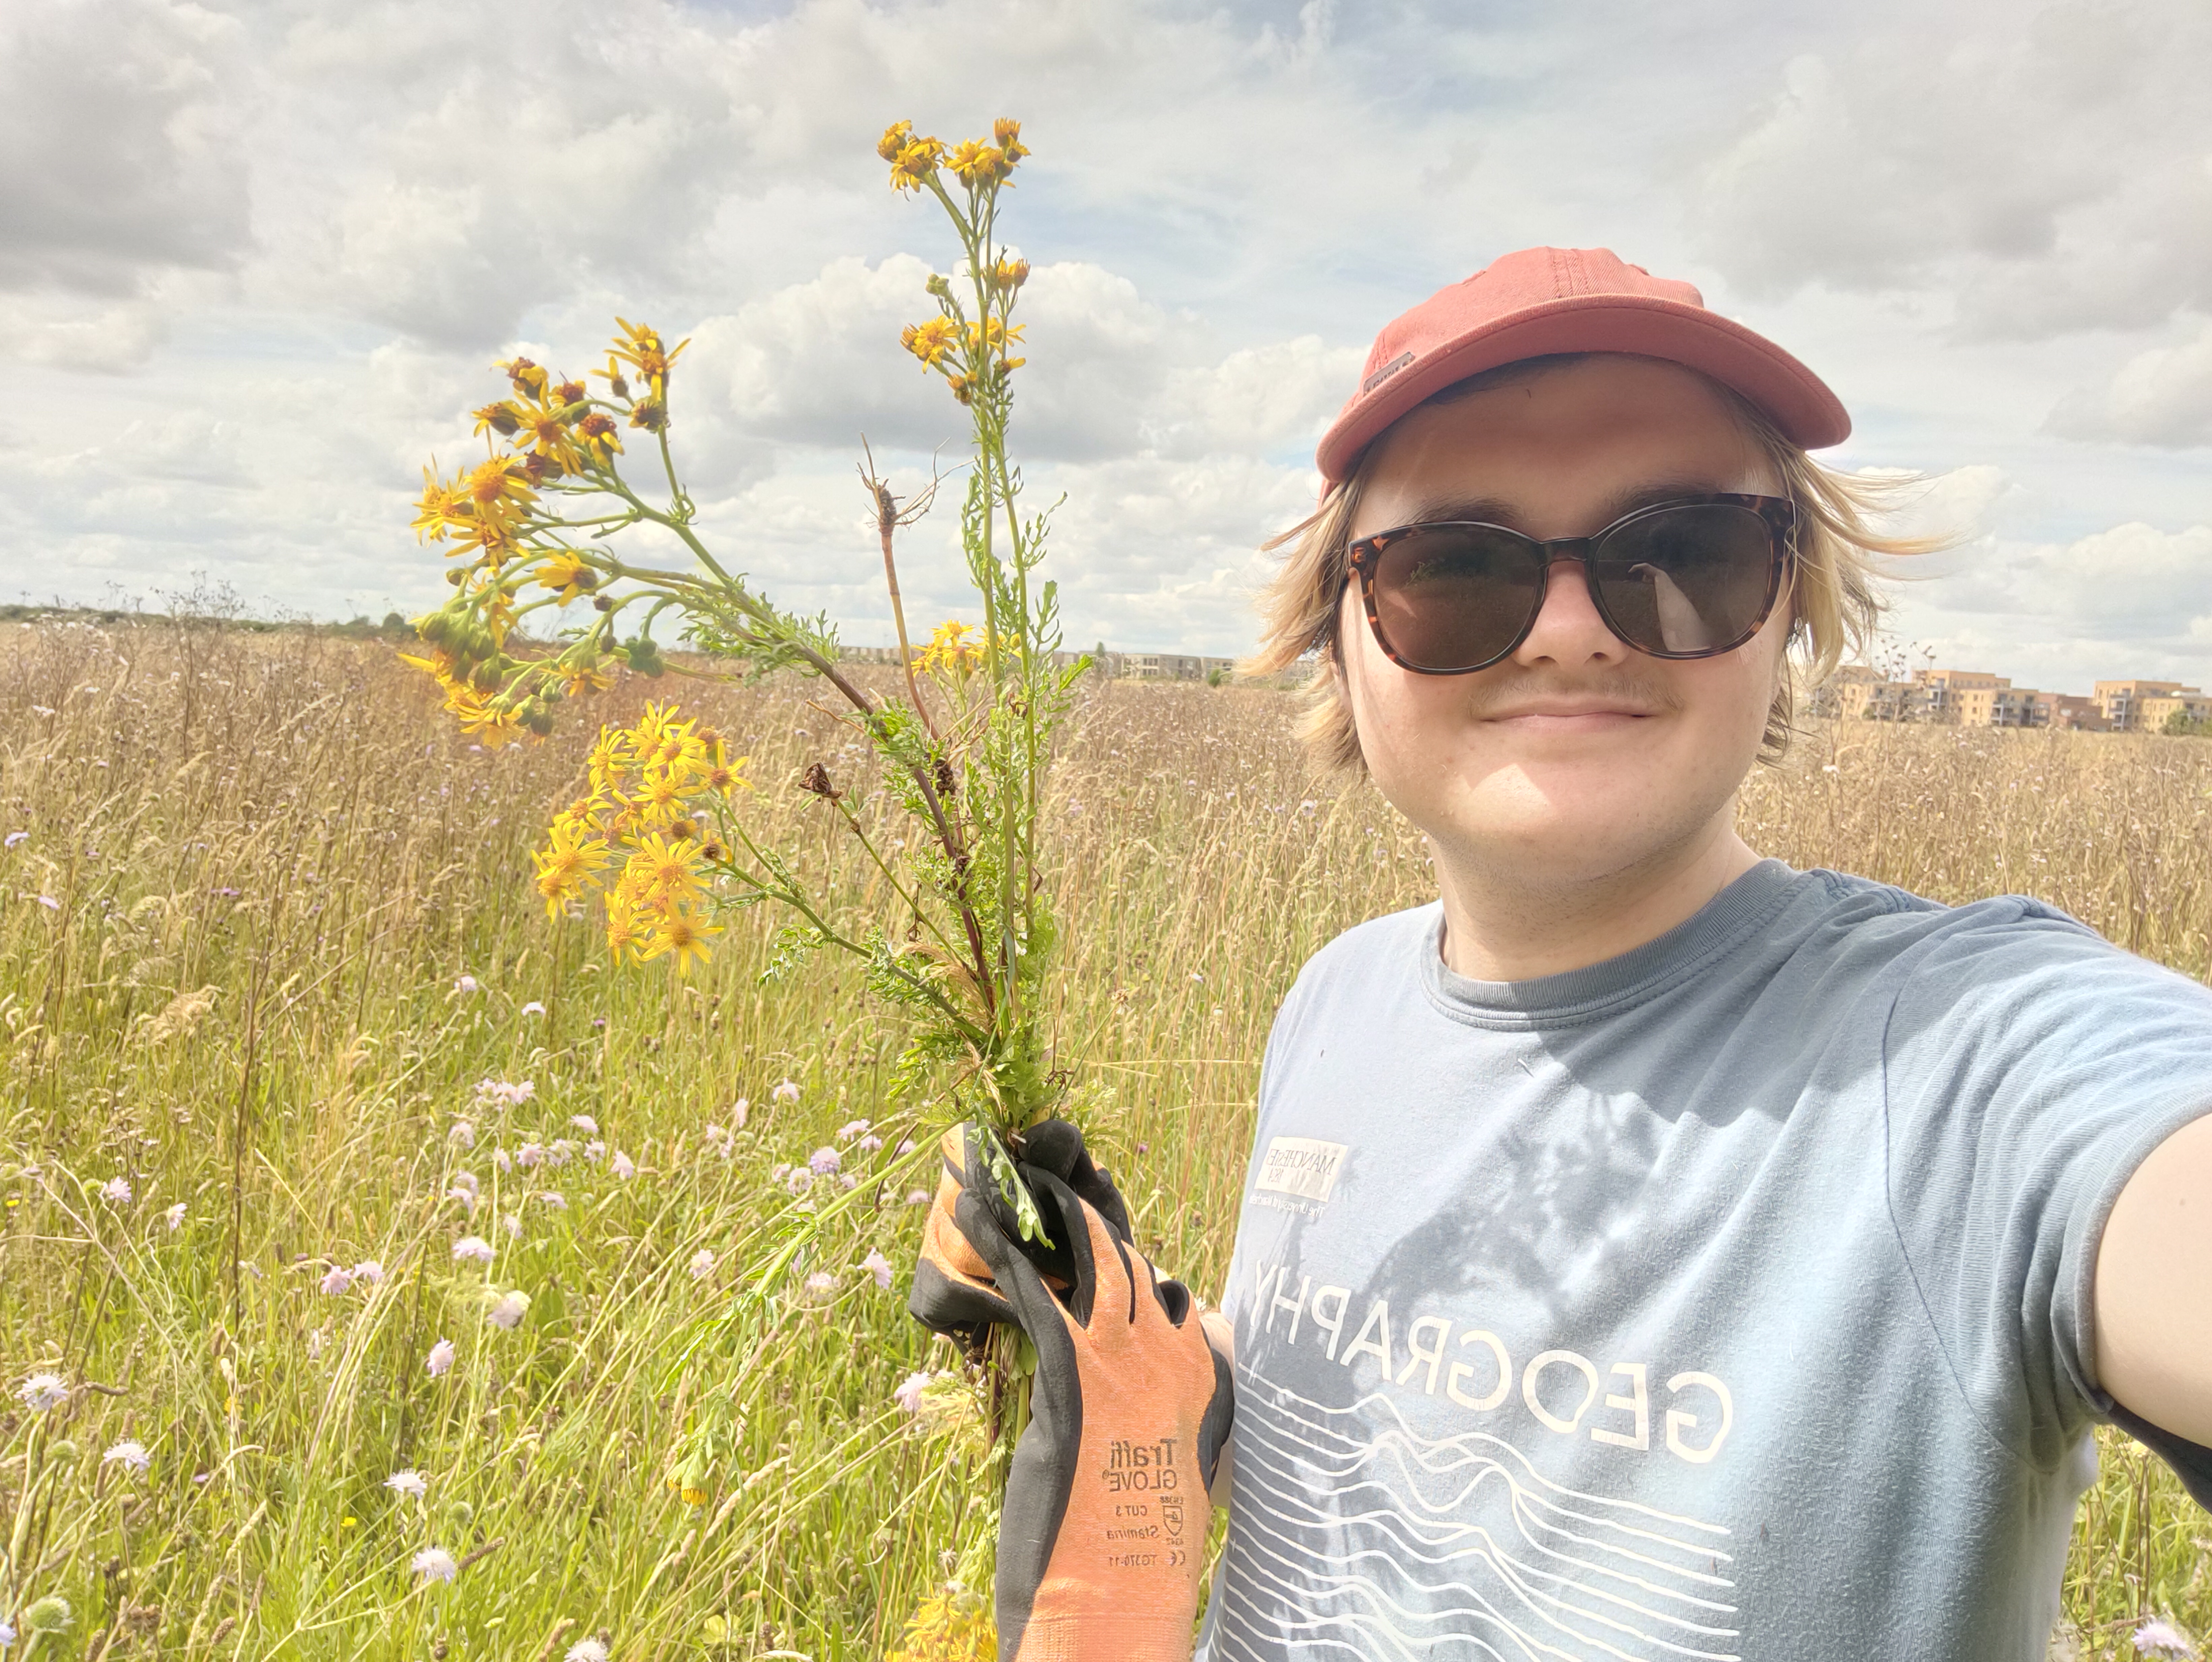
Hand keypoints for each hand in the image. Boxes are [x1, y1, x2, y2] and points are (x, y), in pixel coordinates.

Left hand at [909, 1122, 1233, 1660]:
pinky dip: (993, 1241)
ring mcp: (1125, 1356)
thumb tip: (1150, 1400)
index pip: (1159, 1280)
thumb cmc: (1137, 1549)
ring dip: (1030, 1202)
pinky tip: (961, 1208)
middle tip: (1035, 1155)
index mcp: (1197, 1373)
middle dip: (1073, 1198)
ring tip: (989, 1164)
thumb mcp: (1165, 1469)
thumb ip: (1161, 1416)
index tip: (1083, 1193)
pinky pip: (1029, 1285)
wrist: (1121, 1594)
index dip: (1114, 1231)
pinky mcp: (1074, 1369)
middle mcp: (1169, 1351)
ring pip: (1081, 1250)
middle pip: (1121, 1249)